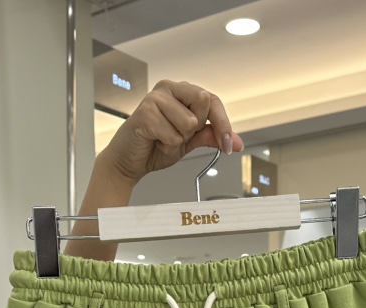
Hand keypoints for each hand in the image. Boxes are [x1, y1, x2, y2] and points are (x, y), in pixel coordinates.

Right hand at [99, 80, 243, 185]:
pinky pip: (173, 135)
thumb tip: (236, 142)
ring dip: (179, 140)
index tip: (229, 146)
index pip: (212, 100)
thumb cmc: (156, 146)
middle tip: (179, 135)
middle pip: (203, 102)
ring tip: (163, 138)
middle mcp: (169, 88)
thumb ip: (211, 136)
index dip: (223, 124)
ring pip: (189, 122)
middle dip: (195, 129)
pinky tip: (155, 141)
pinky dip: (167, 146)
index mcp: (182, 91)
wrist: (129, 161)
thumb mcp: (190, 141)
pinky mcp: (145, 113)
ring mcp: (156, 98)